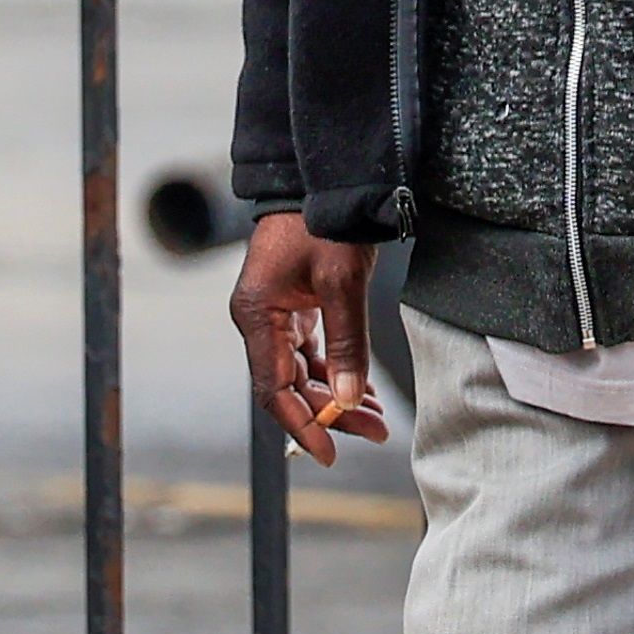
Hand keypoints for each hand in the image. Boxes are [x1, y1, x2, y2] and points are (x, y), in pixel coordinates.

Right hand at [231, 212, 391, 465]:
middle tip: (375, 431)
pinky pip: (312, 352)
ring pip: (303, 372)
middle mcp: (259, 320)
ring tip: (377, 416)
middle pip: (290, 385)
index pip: (273, 389)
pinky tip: (362, 388)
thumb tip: (348, 399)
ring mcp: (276, 314)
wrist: (327, 180)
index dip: (301, 424)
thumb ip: (347, 343)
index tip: (328, 453)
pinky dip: (337, 371)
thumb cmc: (325, 222)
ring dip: (337, 394)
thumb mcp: (341, 283)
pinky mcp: (295, 307)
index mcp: (257, 316)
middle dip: (330, 412)